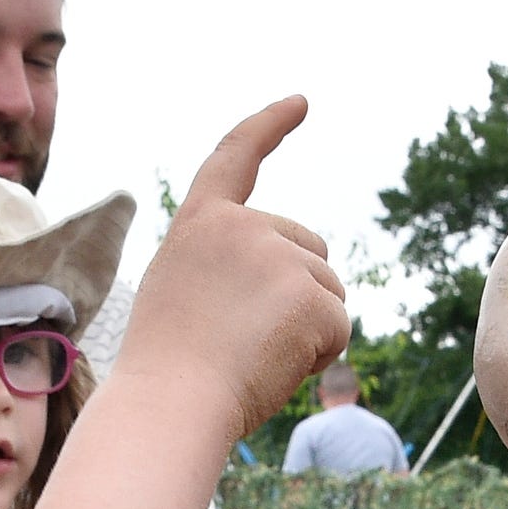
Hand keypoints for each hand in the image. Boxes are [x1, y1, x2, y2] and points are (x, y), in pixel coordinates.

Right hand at [126, 99, 349, 431]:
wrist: (170, 405)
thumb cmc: (168, 369)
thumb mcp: (184, 294)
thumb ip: (230, 268)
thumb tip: (296, 283)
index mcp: (201, 222)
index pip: (236, 157)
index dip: (269, 126)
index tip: (299, 102)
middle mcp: (243, 226)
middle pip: (310, 251)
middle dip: (299, 294)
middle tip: (245, 341)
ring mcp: (279, 256)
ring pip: (328, 293)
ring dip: (307, 330)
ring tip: (251, 356)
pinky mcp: (310, 295)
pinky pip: (339, 328)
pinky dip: (318, 355)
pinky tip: (275, 367)